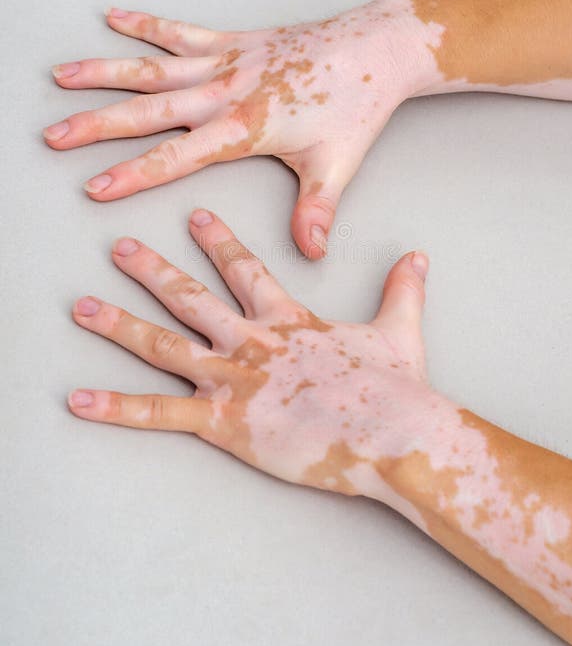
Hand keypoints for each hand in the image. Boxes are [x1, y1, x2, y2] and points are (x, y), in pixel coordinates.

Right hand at [44, 0, 436, 257]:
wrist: (376, 48)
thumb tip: (311, 252)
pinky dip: (145, 24)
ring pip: (152, 68)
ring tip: (61, 75)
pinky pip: (181, 31)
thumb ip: (316, 210)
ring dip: (103, 72)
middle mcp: (225, 92)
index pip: (176, 156)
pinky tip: (113, 17)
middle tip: (53, 135)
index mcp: (243, 127)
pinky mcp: (236, 40)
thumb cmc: (357, 106)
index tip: (95, 187)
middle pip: (147, 110)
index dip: (133, 174)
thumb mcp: (336, 165)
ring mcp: (227, 62)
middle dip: (96, 125)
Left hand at [69, 208, 432, 500]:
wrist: (392, 429)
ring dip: (119, 324)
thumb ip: (402, 289)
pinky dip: (117, 408)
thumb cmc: (395, 386)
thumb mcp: (400, 330)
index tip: (197, 216)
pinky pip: (160, 413)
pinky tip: (79, 401)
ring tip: (81, 307)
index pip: (245, 270)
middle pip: (190, 297)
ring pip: (163, 345)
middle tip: (119, 247)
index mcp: (287, 319)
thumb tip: (417, 256)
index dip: (219, 241)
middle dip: (152, 270)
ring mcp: (233, 379)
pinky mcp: (223, 420)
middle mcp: (251, 340)